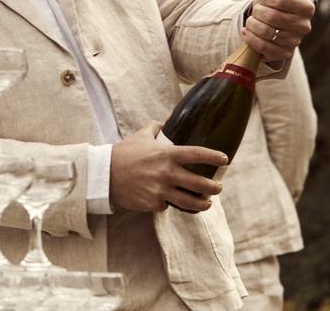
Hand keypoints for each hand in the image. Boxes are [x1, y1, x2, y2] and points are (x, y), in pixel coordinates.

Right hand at [110, 121, 226, 213]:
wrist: (104, 175)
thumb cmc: (123, 153)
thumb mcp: (140, 136)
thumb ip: (155, 127)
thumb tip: (164, 122)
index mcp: (167, 154)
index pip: (197, 154)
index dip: (214, 156)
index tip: (225, 159)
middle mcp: (167, 173)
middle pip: (200, 184)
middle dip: (214, 187)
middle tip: (218, 187)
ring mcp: (161, 191)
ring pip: (190, 202)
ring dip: (203, 203)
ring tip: (208, 203)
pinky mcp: (153, 204)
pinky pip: (168, 206)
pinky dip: (171, 205)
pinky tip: (174, 203)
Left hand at [243, 0, 314, 64]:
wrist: (267, 21)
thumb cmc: (273, 1)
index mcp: (306, 7)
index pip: (282, 0)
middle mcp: (305, 26)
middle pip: (272, 17)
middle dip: (258, 11)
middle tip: (256, 10)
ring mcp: (295, 42)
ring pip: (266, 32)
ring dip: (253, 24)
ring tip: (252, 20)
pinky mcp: (283, 54)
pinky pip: (263, 47)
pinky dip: (251, 38)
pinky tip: (247, 32)